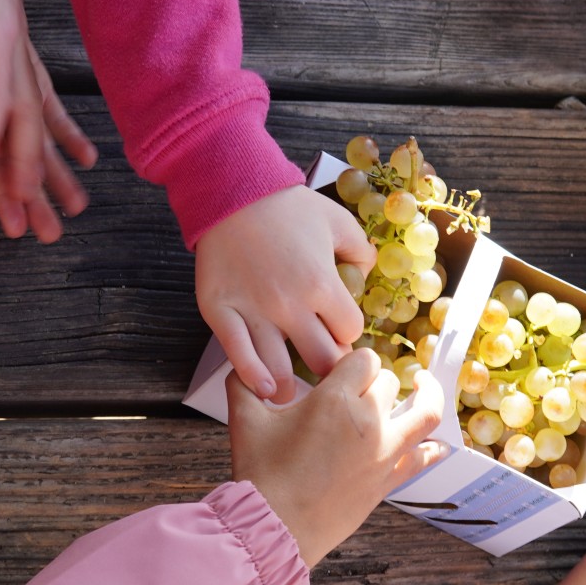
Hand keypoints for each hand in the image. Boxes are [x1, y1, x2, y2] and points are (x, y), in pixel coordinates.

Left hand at [0, 0, 96, 241]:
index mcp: (0, 35)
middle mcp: (18, 49)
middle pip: (28, 121)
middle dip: (31, 170)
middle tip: (35, 216)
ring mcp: (22, 50)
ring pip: (38, 118)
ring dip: (47, 162)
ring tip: (65, 202)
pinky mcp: (17, 47)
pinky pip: (37, 101)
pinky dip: (51, 132)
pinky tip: (67, 155)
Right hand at [195, 186, 373, 398]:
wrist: (232, 193)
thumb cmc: (287, 206)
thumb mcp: (339, 220)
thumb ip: (362, 252)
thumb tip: (365, 277)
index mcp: (322, 284)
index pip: (349, 332)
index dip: (347, 332)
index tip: (338, 329)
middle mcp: (290, 305)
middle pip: (322, 360)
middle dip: (329, 368)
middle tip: (325, 369)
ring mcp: (253, 312)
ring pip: (281, 371)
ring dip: (293, 386)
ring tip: (295, 392)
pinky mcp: (220, 313)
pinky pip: (239, 358)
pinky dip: (254, 379)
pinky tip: (265, 389)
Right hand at [230, 349, 445, 565]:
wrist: (276, 527)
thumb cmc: (261, 475)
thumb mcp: (244, 420)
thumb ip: (244, 383)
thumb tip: (242, 367)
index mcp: (334, 399)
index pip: (363, 359)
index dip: (352, 361)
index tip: (341, 372)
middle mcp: (368, 421)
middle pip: (387, 382)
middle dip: (372, 381)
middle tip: (358, 390)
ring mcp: (385, 452)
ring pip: (425, 412)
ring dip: (428, 395)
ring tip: (424, 386)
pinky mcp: (389, 480)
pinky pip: (424, 457)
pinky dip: (433, 447)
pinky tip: (437, 443)